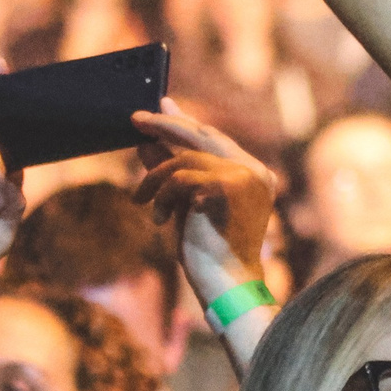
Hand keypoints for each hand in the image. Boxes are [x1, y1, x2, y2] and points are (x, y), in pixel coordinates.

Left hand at [133, 101, 277, 288]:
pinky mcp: (229, 185)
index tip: (162, 106)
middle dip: (166, 125)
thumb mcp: (187, 206)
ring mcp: (246, 175)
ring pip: (186, 158)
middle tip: (135, 119)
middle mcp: (255, 170)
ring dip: (155, 178)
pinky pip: (180, 177)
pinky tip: (159, 220)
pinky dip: (161, 196)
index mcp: (254, 175)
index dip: (186, 122)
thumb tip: (147, 142)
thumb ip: (175, 174)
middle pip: (204, 135)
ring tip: (141, 202)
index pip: (216, 139)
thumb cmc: (209, 253)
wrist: (226, 284)